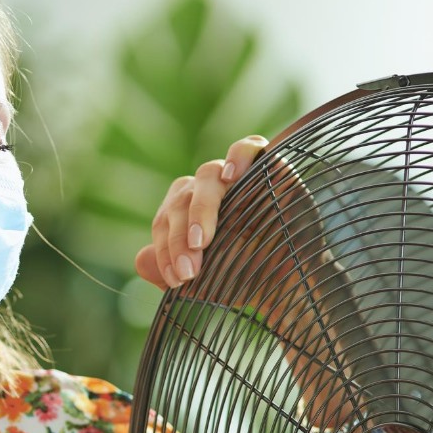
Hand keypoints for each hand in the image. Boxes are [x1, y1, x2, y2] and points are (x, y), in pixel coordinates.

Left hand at [135, 134, 320, 329]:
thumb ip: (167, 270)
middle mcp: (205, 190)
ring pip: (207, 176)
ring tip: (202, 241)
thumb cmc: (243, 279)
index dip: (166, 251)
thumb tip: (141, 260)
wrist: (291, 285)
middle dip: (180, 241)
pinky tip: (231, 176)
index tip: (176, 280)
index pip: (163, 223)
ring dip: (202, 209)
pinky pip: (248, 147)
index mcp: (183, 211)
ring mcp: (235, 176)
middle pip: (181, 202)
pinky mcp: (267, 166)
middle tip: (189, 273)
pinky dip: (238, 155)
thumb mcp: (202, 282)